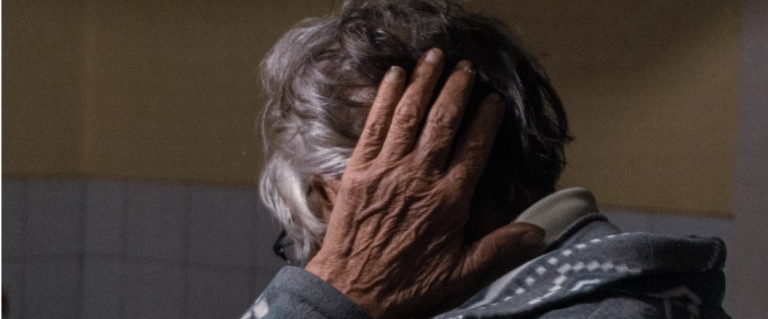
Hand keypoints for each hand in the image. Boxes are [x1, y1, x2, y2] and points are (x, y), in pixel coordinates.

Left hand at [305, 48, 545, 317]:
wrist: (352, 292)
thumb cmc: (406, 285)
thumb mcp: (460, 273)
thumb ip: (498, 248)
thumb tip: (538, 232)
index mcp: (449, 201)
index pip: (474, 148)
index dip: (486, 119)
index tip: (493, 100)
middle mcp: (420, 178)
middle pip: (443, 122)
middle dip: (456, 89)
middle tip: (466, 68)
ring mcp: (387, 170)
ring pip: (410, 116)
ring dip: (424, 83)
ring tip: (435, 58)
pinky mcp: (360, 170)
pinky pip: (375, 126)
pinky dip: (385, 98)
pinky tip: (394, 77)